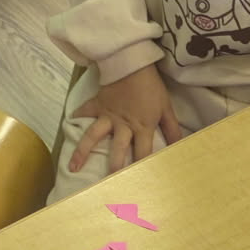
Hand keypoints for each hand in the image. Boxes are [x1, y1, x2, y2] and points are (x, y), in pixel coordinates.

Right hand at [67, 63, 183, 175]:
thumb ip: (172, 129)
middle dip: (113, 169)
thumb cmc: (151, 86)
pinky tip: (69, 126)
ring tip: (72, 167)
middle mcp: (123, 125)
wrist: (132, 62)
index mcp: (142, 127)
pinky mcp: (97, 103)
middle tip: (107, 187)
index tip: (138, 186)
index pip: (143, 153)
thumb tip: (180, 148)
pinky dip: (77, 117)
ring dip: (82, 152)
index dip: (141, 170)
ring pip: (93, 136)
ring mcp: (107, 115)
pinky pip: (84, 111)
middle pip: (117, 150)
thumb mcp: (166, 108)